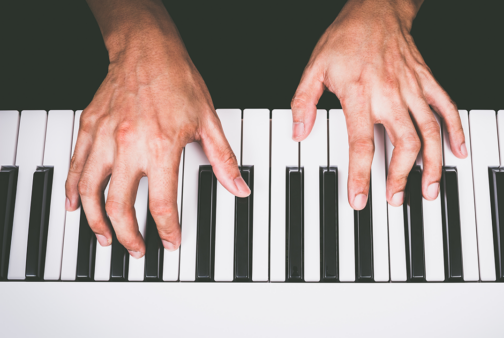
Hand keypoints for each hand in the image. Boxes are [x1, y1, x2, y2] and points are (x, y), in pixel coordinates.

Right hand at [66, 1, 249, 257]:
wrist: (147, 49)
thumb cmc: (177, 80)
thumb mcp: (208, 121)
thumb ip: (222, 159)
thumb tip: (238, 186)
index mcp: (161, 147)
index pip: (162, 203)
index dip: (167, 229)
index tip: (170, 242)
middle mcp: (129, 145)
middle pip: (121, 205)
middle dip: (129, 235)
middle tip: (136, 249)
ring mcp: (105, 137)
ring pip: (91, 190)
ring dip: (96, 220)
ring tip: (105, 237)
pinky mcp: (89, 128)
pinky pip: (75, 165)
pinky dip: (73, 189)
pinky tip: (74, 204)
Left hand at [291, 0, 466, 209]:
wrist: (376, 8)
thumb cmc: (346, 38)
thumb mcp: (314, 67)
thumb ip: (304, 102)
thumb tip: (299, 132)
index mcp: (359, 94)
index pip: (361, 143)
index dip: (360, 175)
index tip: (359, 199)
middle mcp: (390, 93)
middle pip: (404, 142)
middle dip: (401, 176)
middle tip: (396, 199)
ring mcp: (412, 88)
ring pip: (430, 131)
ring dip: (433, 164)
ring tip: (430, 190)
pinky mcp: (427, 80)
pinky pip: (447, 107)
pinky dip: (456, 130)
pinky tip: (458, 151)